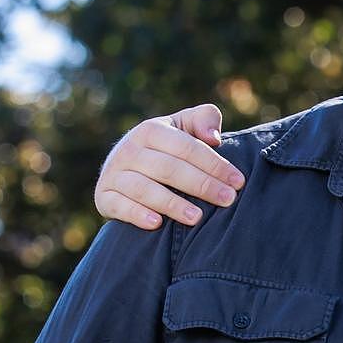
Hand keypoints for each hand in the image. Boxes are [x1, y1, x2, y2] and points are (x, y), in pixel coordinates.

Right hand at [93, 104, 244, 229]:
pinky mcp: (103, 196)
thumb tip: (214, 137)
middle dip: (202, 185)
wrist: (127, 167)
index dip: (214, 164)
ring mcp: (113, 174)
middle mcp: (129, 150)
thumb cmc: (169, 146)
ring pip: (144, 189)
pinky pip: (118, 206)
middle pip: (169, 169)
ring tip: (198, 218)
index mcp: (151, 130)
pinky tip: (157, 224)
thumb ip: (203, 119)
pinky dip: (137, 214)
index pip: (186, 147)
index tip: (238, 181)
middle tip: (228, 200)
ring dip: (172, 204)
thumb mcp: (185, 126)